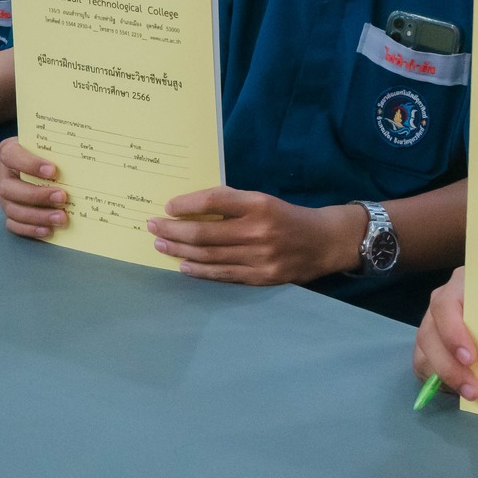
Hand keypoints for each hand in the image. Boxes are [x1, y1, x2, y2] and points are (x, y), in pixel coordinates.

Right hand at [0, 137, 68, 238]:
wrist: (41, 164)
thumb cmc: (48, 152)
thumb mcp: (52, 145)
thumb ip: (60, 148)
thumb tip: (83, 157)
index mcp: (8, 151)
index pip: (11, 155)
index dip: (30, 164)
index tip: (53, 171)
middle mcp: (1, 174)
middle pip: (9, 188)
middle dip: (36, 195)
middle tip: (62, 197)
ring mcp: (3, 195)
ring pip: (12, 209)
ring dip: (37, 216)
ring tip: (61, 218)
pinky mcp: (8, 212)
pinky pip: (14, 224)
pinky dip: (31, 229)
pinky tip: (48, 230)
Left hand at [147, 187, 362, 285]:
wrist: (325, 242)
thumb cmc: (288, 216)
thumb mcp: (263, 199)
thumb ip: (232, 203)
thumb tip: (191, 208)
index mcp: (259, 204)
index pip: (215, 201)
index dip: (188, 204)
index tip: (168, 206)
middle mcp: (259, 231)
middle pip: (206, 232)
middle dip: (174, 229)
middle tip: (152, 226)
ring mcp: (260, 257)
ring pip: (210, 255)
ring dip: (180, 250)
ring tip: (161, 244)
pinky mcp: (262, 277)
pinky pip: (223, 274)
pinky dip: (199, 270)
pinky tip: (182, 264)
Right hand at [413, 269, 477, 400]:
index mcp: (461, 284)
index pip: (445, 306)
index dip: (453, 334)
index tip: (471, 359)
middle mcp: (442, 300)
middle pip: (429, 334)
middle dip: (449, 366)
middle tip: (473, 390)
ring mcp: (433, 321)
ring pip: (424, 351)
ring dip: (444, 377)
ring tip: (469, 395)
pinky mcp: (430, 341)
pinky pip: (423, 363)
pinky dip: (439, 380)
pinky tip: (459, 390)